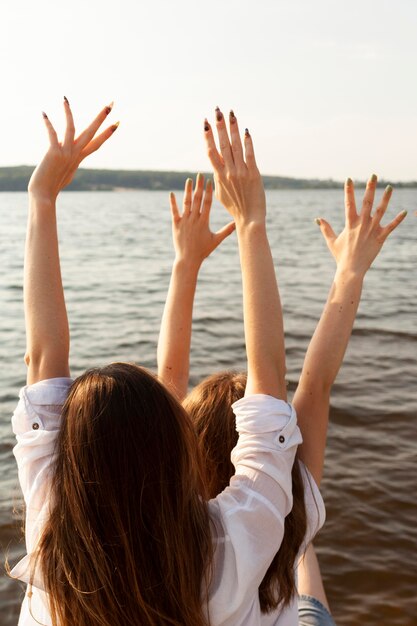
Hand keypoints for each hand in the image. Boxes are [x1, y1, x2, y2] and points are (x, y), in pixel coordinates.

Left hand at [28, 97, 117, 201]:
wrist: (44, 196)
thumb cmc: (52, 186)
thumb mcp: (65, 172)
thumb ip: (69, 161)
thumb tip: (70, 156)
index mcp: (79, 158)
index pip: (97, 143)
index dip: (108, 133)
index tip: (117, 122)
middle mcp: (75, 154)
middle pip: (91, 132)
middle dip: (101, 117)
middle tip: (111, 103)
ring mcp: (66, 153)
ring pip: (72, 129)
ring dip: (68, 113)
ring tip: (65, 99)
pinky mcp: (54, 153)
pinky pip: (52, 135)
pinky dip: (48, 124)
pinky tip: (44, 114)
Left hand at [170, 174, 234, 267]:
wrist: (188, 259)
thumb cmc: (203, 250)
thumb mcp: (216, 240)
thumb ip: (227, 231)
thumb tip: (238, 223)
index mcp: (204, 221)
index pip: (207, 203)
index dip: (209, 191)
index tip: (209, 180)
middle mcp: (194, 219)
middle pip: (197, 199)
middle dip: (199, 186)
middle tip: (200, 174)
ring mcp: (184, 221)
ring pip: (186, 202)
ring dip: (188, 190)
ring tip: (189, 180)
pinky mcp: (176, 224)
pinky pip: (174, 211)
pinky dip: (173, 202)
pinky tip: (171, 193)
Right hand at [204, 108, 265, 225]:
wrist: (248, 220)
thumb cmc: (235, 208)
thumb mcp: (221, 194)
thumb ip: (218, 178)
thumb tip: (215, 168)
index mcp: (219, 176)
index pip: (211, 151)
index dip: (207, 136)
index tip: (204, 123)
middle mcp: (228, 172)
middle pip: (222, 144)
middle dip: (219, 126)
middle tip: (216, 110)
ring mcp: (240, 172)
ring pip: (235, 146)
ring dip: (233, 128)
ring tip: (230, 114)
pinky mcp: (253, 174)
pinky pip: (250, 154)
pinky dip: (247, 142)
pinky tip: (246, 131)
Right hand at [317, 175, 406, 275]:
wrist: (351, 270)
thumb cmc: (341, 256)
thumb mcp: (331, 241)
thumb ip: (325, 228)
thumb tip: (317, 219)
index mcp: (350, 223)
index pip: (349, 203)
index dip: (348, 190)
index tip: (349, 179)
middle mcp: (362, 224)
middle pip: (367, 202)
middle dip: (370, 187)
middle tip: (374, 175)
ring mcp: (372, 230)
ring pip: (381, 211)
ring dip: (386, 198)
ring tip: (390, 187)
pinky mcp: (380, 238)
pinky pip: (391, 227)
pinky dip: (398, 219)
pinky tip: (405, 211)